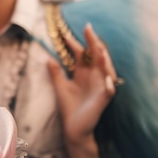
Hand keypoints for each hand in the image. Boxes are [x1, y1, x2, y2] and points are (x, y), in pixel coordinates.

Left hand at [47, 23, 118, 145]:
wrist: (74, 128)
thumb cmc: (70, 107)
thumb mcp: (60, 87)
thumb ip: (55, 73)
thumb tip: (48, 58)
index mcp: (83, 73)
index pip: (81, 53)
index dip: (74, 43)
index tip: (65, 33)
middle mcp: (94, 77)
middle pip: (96, 56)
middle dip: (93, 42)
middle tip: (88, 28)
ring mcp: (100, 87)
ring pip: (106, 70)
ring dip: (104, 60)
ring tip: (100, 48)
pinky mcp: (103, 100)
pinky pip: (109, 92)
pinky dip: (109, 85)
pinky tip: (108, 80)